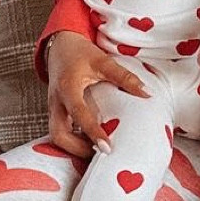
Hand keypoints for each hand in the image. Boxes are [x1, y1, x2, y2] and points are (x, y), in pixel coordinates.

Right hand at [45, 30, 147, 154]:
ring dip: (74, 148)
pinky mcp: (55, 112)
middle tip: (102, 155)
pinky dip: (72, 142)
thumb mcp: (102, 61)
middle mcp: (56, 101)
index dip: (92, 132)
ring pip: (56, 137)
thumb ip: (124, 77)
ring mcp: (53, 108)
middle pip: (58, 134)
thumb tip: (146, 94)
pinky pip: (59, 132)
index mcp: (67, 87)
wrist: (59, 45)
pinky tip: (89, 145)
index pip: (78, 113)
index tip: (107, 147)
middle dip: (77, 149)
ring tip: (97, 153)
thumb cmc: (80, 53)